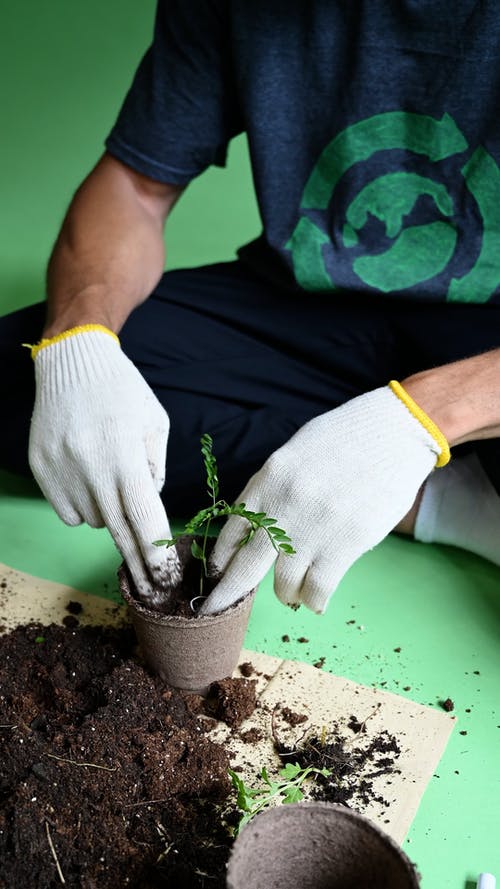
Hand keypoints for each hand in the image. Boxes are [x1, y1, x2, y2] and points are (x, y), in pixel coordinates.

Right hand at [29, 328, 179, 601]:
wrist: (71, 362)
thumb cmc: (122, 390)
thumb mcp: (154, 423)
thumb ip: (155, 468)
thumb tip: (149, 506)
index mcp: (123, 454)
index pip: (144, 517)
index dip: (156, 551)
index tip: (167, 576)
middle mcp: (89, 468)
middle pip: (118, 530)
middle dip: (138, 561)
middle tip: (153, 585)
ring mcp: (60, 471)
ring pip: (94, 520)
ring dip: (111, 515)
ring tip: (111, 479)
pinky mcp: (41, 471)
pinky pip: (69, 511)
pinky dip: (84, 506)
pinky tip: (88, 478)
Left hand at [201, 385, 443, 614]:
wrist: (394, 432)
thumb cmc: (345, 439)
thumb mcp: (294, 455)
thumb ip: (272, 491)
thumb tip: (256, 528)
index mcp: (267, 481)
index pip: (230, 532)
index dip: (220, 561)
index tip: (218, 575)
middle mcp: (283, 506)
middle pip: (244, 567)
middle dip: (227, 595)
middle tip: (216, 610)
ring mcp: (314, 528)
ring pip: (283, 585)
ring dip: (286, 594)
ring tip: (293, 593)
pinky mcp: (346, 544)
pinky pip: (317, 589)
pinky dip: (313, 601)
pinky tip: (315, 600)